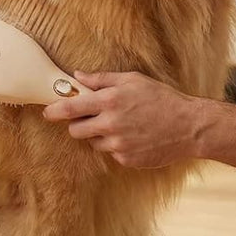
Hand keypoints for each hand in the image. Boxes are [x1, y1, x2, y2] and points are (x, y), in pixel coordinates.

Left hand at [42, 71, 194, 168]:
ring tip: (122, 126)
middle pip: (76, 130)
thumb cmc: (161, 98)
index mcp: (110, 101)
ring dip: (100, 136)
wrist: (189, 126)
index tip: (47, 112)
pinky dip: (117, 146)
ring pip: (93, 143)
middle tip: (92, 118)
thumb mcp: (133, 80)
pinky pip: (111, 153)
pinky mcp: (126, 159)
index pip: (71, 107)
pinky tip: (134, 137)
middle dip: (78, 125)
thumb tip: (77, 76)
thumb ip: (102, 79)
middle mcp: (110, 124)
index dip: (54, 111)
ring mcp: (118, 144)